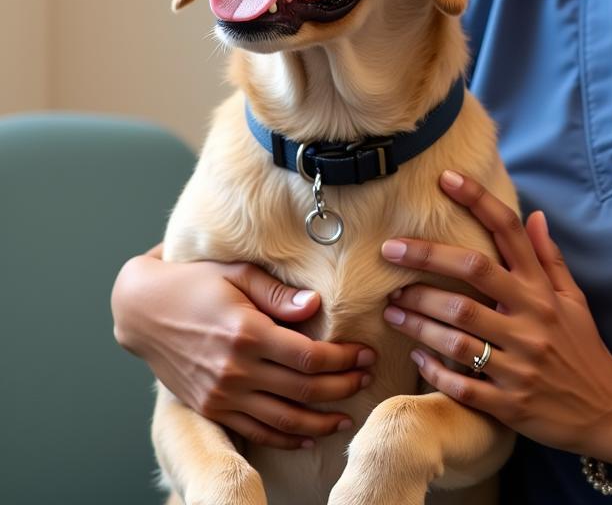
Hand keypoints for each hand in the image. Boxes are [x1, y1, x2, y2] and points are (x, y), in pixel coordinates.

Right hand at [111, 246, 375, 448]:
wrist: (143, 312)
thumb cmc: (195, 284)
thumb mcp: (238, 274)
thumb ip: (278, 293)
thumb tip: (315, 305)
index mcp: (247, 333)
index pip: (309, 357)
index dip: (344, 359)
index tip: (366, 354)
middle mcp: (236, 370)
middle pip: (304, 390)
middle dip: (343, 387)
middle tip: (367, 379)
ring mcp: (222, 394)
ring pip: (283, 419)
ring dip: (320, 421)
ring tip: (347, 417)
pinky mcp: (211, 408)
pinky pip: (255, 431)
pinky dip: (285, 438)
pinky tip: (308, 437)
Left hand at [379, 171, 611, 463]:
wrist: (607, 414)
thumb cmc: (583, 350)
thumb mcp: (574, 300)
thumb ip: (549, 258)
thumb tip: (534, 214)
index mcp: (544, 292)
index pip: (509, 233)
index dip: (477, 201)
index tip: (446, 178)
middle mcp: (531, 320)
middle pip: (472, 276)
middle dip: (426, 259)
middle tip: (390, 251)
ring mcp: (519, 363)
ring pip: (458, 331)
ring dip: (418, 317)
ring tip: (391, 307)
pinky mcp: (509, 403)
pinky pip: (462, 383)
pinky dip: (434, 368)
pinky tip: (415, 354)